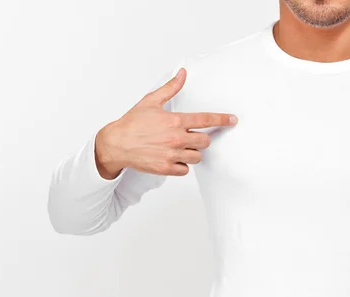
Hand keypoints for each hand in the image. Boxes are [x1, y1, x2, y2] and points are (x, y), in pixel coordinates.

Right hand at [95, 67, 237, 178]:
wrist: (116, 144)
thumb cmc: (132, 123)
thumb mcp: (151, 101)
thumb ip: (170, 88)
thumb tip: (182, 74)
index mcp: (175, 120)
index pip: (206, 120)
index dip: (222, 120)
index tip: (232, 120)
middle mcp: (176, 138)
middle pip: (205, 141)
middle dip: (200, 139)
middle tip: (189, 137)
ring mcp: (172, 154)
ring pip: (197, 156)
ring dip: (191, 153)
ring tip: (177, 148)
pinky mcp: (167, 168)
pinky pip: (185, 169)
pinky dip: (181, 165)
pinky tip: (171, 158)